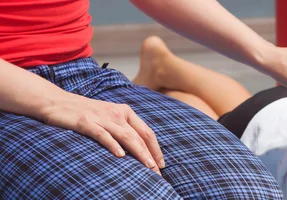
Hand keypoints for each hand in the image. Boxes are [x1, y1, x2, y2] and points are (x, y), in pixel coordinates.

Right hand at [40, 93, 163, 174]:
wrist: (57, 102)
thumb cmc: (85, 113)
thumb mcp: (109, 117)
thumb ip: (123, 129)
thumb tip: (138, 149)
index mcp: (126, 112)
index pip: (146, 132)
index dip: (156, 148)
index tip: (161, 164)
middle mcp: (117, 113)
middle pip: (139, 136)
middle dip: (150, 155)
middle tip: (156, 171)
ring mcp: (102, 117)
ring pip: (126, 136)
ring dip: (139, 152)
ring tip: (147, 166)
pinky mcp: (86, 122)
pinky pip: (103, 135)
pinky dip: (113, 145)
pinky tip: (120, 155)